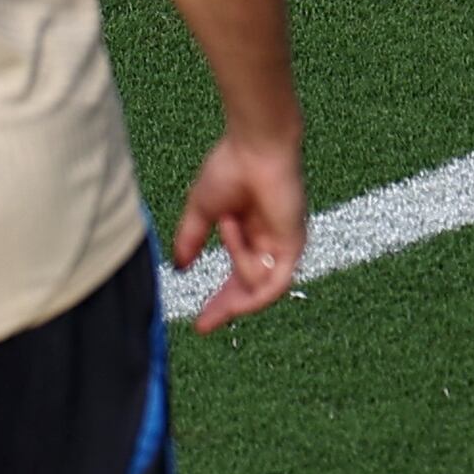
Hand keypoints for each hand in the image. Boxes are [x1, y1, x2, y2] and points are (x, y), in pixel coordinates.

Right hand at [171, 128, 305, 330]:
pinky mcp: (295, 246)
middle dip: (227, 309)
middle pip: (251, 293)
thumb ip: (190, 240)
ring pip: (257, 283)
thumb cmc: (230, 168)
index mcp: (250, 238)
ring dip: (237, 257)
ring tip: (229, 222)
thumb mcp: (201, 211)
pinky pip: (273, 279)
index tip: (199, 324)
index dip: (218, 303)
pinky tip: (237, 247)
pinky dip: (251, 270)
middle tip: (203, 324)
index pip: (236, 281)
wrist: (255, 148)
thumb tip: (178, 268)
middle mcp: (270, 248)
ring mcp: (284, 249)